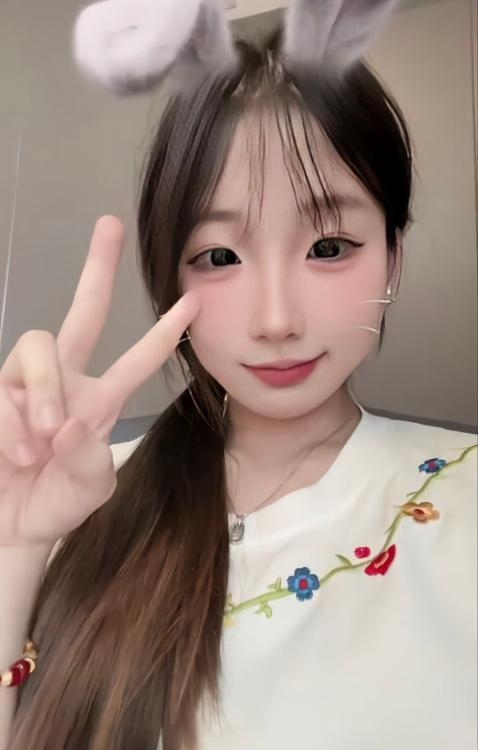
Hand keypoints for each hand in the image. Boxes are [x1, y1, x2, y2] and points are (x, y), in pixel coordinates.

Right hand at [0, 216, 198, 546]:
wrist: (11, 525)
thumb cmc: (55, 503)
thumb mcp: (88, 489)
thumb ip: (90, 462)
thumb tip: (71, 426)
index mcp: (100, 400)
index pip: (136, 358)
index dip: (163, 332)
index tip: (192, 301)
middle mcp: (66, 381)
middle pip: (83, 313)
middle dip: (98, 269)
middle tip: (110, 226)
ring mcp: (28, 383)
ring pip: (39, 346)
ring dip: (45, 393)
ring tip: (44, 442)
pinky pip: (6, 392)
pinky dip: (13, 428)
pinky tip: (19, 455)